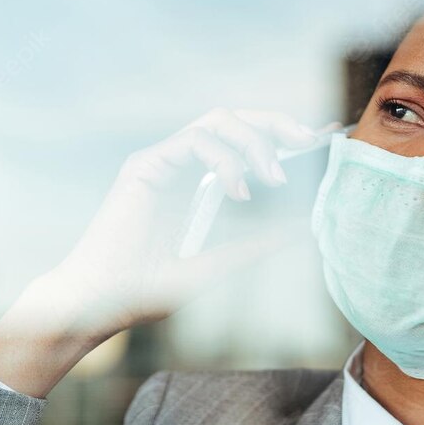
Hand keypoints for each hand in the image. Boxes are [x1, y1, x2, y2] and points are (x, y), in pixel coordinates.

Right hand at [50, 107, 324, 334]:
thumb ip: (253, 246)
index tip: (323, 136)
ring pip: (217, 120)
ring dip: (254, 142)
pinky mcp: (144, 165)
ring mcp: (160, 161)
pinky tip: (239, 190)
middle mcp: (178, 164)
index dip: (283, 134)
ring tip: (275, 178)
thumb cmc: (146, 292)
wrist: (100, 305)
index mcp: (195, 183)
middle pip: (234, 120)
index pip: (244, 143)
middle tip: (310, 140)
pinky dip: (224, 159)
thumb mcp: (216, 267)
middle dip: (276, 124)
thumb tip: (299, 231)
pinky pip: (193, 140)